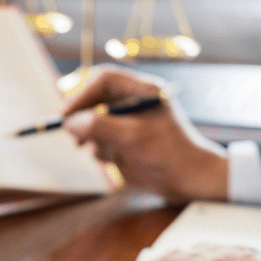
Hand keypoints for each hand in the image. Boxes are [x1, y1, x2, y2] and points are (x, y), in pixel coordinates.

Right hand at [61, 65, 228, 202]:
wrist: (193, 181)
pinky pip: (102, 140)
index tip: (67, 114)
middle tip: (71, 133)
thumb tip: (70, 122)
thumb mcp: (132, 137)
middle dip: (82, 116)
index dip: (82, 94)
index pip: (103, 80)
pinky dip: (98, 149)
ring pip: (96, 121)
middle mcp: (134, 103)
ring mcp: (130, 123)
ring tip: (91, 150)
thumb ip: (99, 126)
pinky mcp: (128, 142)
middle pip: (96, 99)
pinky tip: (106, 159)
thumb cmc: (170, 153)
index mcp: (142, 90)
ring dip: (89, 135)